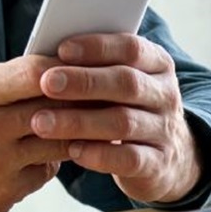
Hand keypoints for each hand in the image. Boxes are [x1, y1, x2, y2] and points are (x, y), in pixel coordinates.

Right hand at [0, 57, 69, 211]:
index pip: (33, 71)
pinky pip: (45, 172)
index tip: (75, 66)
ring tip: (78, 122)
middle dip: (78, 99)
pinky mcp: (3, 194)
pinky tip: (44, 151)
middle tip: (93, 94)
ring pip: (58, 141)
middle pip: (55, 106)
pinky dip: (50, 161)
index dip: (62, 67)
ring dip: (71, 132)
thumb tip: (40, 68)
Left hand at [29, 34, 203, 204]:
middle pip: (126, 83)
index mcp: (157, 63)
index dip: (97, 47)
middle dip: (83, 82)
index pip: (131, 48)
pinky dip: (98, 155)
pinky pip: (129, 159)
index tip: (61, 50)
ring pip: (123, 122)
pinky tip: (72, 151)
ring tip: (42, 122)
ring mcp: (165, 130)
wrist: (168, 156)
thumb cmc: (127, 107)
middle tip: (46, 83)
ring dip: (79, 121)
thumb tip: (47, 56)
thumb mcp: (120, 80)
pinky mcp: (159, 164)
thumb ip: (94, 67)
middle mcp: (165, 94)